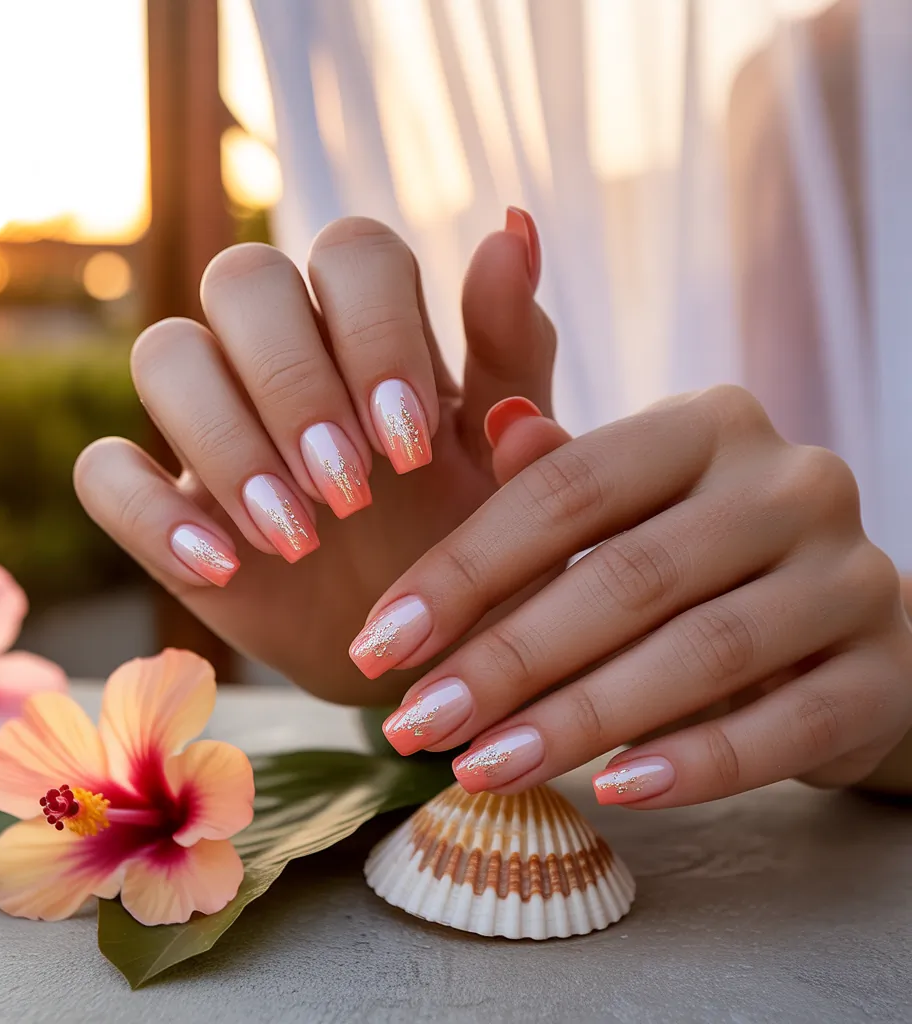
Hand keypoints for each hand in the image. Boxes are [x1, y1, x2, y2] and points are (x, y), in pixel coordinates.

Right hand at [75, 212, 554, 700]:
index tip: (409, 445)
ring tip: (297, 535)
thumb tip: (512, 229)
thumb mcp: (507, 460)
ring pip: (165, 354)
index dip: (373, 331)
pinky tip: (224, 567)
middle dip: (293, 380)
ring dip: (225, 440)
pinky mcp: (164, 505)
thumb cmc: (470, 541)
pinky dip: (150, 512)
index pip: (351, 251)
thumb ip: (513, 353)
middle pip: (242, 277)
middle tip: (349, 486)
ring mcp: (215, 427)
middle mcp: (286, 360)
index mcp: (375, 332)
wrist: (419, 647)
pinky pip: (103, 471)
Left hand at [359, 386, 911, 804]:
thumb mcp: (626, 507)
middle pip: (625, 575)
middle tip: (414, 725)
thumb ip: (559, 476)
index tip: (377, 644)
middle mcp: (791, 483)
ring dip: (577, 720)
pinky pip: (786, 725)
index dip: (462, 570)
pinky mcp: (884, 669)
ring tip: (481, 769)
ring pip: (699, 652)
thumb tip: (497, 428)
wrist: (837, 628)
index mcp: (708, 425)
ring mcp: (850, 575)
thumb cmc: (697, 559)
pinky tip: (611, 791)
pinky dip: (693, 764)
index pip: (566, 489)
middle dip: (504, 660)